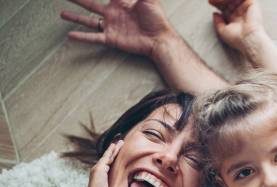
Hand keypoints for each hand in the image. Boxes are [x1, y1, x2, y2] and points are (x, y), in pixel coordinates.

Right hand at [61, 0, 175, 58]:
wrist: (160, 39)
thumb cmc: (157, 18)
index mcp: (120, 2)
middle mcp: (112, 13)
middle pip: (90, 4)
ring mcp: (111, 26)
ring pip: (88, 20)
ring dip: (75, 16)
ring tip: (62, 13)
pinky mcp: (112, 39)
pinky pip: (94, 37)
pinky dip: (82, 37)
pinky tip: (70, 35)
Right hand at [86, 141, 122, 186]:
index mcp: (103, 175)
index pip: (110, 163)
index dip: (115, 157)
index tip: (121, 151)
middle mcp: (99, 170)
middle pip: (109, 158)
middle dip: (115, 150)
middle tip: (121, 142)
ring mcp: (98, 169)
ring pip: (108, 156)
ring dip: (114, 148)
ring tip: (120, 142)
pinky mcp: (99, 168)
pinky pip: (106, 158)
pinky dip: (110, 151)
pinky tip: (114, 146)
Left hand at [209, 0, 264, 52]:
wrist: (248, 40)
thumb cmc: (238, 39)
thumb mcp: (223, 31)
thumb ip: (218, 22)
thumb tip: (214, 13)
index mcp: (235, 18)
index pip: (225, 6)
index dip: (217, 3)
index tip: (210, 2)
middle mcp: (240, 12)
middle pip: (229, 1)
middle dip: (220, 0)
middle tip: (213, 1)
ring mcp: (246, 7)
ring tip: (218, 1)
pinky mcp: (251, 3)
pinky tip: (225, 1)